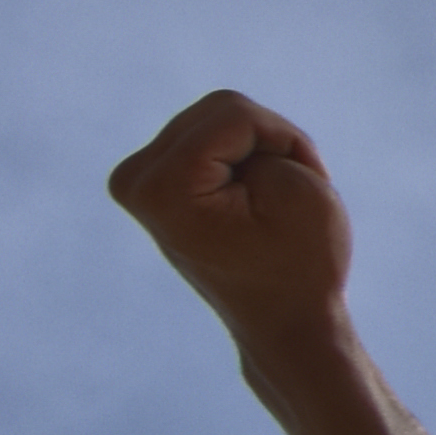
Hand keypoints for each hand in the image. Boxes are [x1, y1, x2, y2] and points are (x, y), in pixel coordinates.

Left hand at [107, 87, 353, 354]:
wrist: (285, 325)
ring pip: (217, 118)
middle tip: (283, 200)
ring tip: (268, 203)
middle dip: (268, 143)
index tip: (299, 191)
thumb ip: (253, 128)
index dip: (285, 141)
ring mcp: (137, 183)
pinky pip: (208, 136)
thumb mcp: (299, 182)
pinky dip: (240, 158)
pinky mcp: (151, 184)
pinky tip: (248, 198)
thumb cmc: (301, 263)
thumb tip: (219, 121)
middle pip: (220, 109)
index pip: (235, 115)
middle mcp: (134, 181)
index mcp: (161, 187)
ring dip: (257, 150)